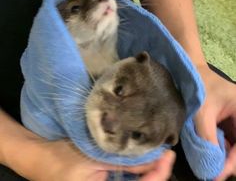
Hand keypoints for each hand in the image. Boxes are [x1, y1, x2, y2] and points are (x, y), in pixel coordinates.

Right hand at [19, 139, 174, 180]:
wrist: (38, 157)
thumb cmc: (61, 159)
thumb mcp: (92, 158)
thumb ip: (123, 161)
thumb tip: (153, 158)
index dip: (159, 174)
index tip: (168, 154)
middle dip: (156, 171)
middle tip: (164, 150)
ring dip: (147, 168)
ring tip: (155, 150)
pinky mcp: (105, 180)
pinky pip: (125, 178)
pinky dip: (135, 167)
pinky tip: (139, 155)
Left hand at [194, 64, 235, 180]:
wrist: (190, 71)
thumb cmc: (197, 88)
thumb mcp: (202, 113)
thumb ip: (207, 138)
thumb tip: (211, 165)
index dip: (232, 162)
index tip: (217, 175)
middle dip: (229, 160)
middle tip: (214, 173)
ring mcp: (235, 117)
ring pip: (234, 143)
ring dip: (224, 155)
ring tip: (211, 166)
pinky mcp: (226, 118)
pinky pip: (226, 137)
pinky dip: (219, 146)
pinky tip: (210, 152)